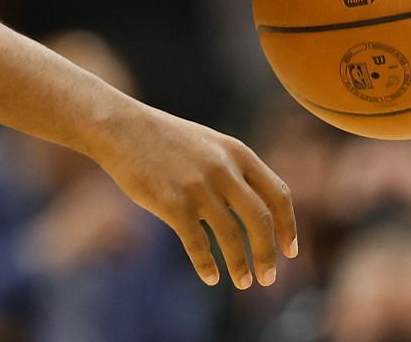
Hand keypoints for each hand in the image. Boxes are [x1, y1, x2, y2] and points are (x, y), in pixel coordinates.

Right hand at [89, 102, 297, 288]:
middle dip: (268, 254)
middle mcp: (222, 169)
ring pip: (231, 237)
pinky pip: (198, 244)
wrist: (120, 127)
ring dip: (240, 265)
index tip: (290, 250)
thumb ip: (233, 171)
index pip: (278, 195)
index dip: (288, 226)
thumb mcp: (208, 144)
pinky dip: (207, 265)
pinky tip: (210, 276)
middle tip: (268, 278)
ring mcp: (198, 186)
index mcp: (236, 152)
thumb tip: (255, 213)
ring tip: (243, 282)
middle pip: (260, 220)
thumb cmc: (163, 139)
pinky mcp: (173, 203)